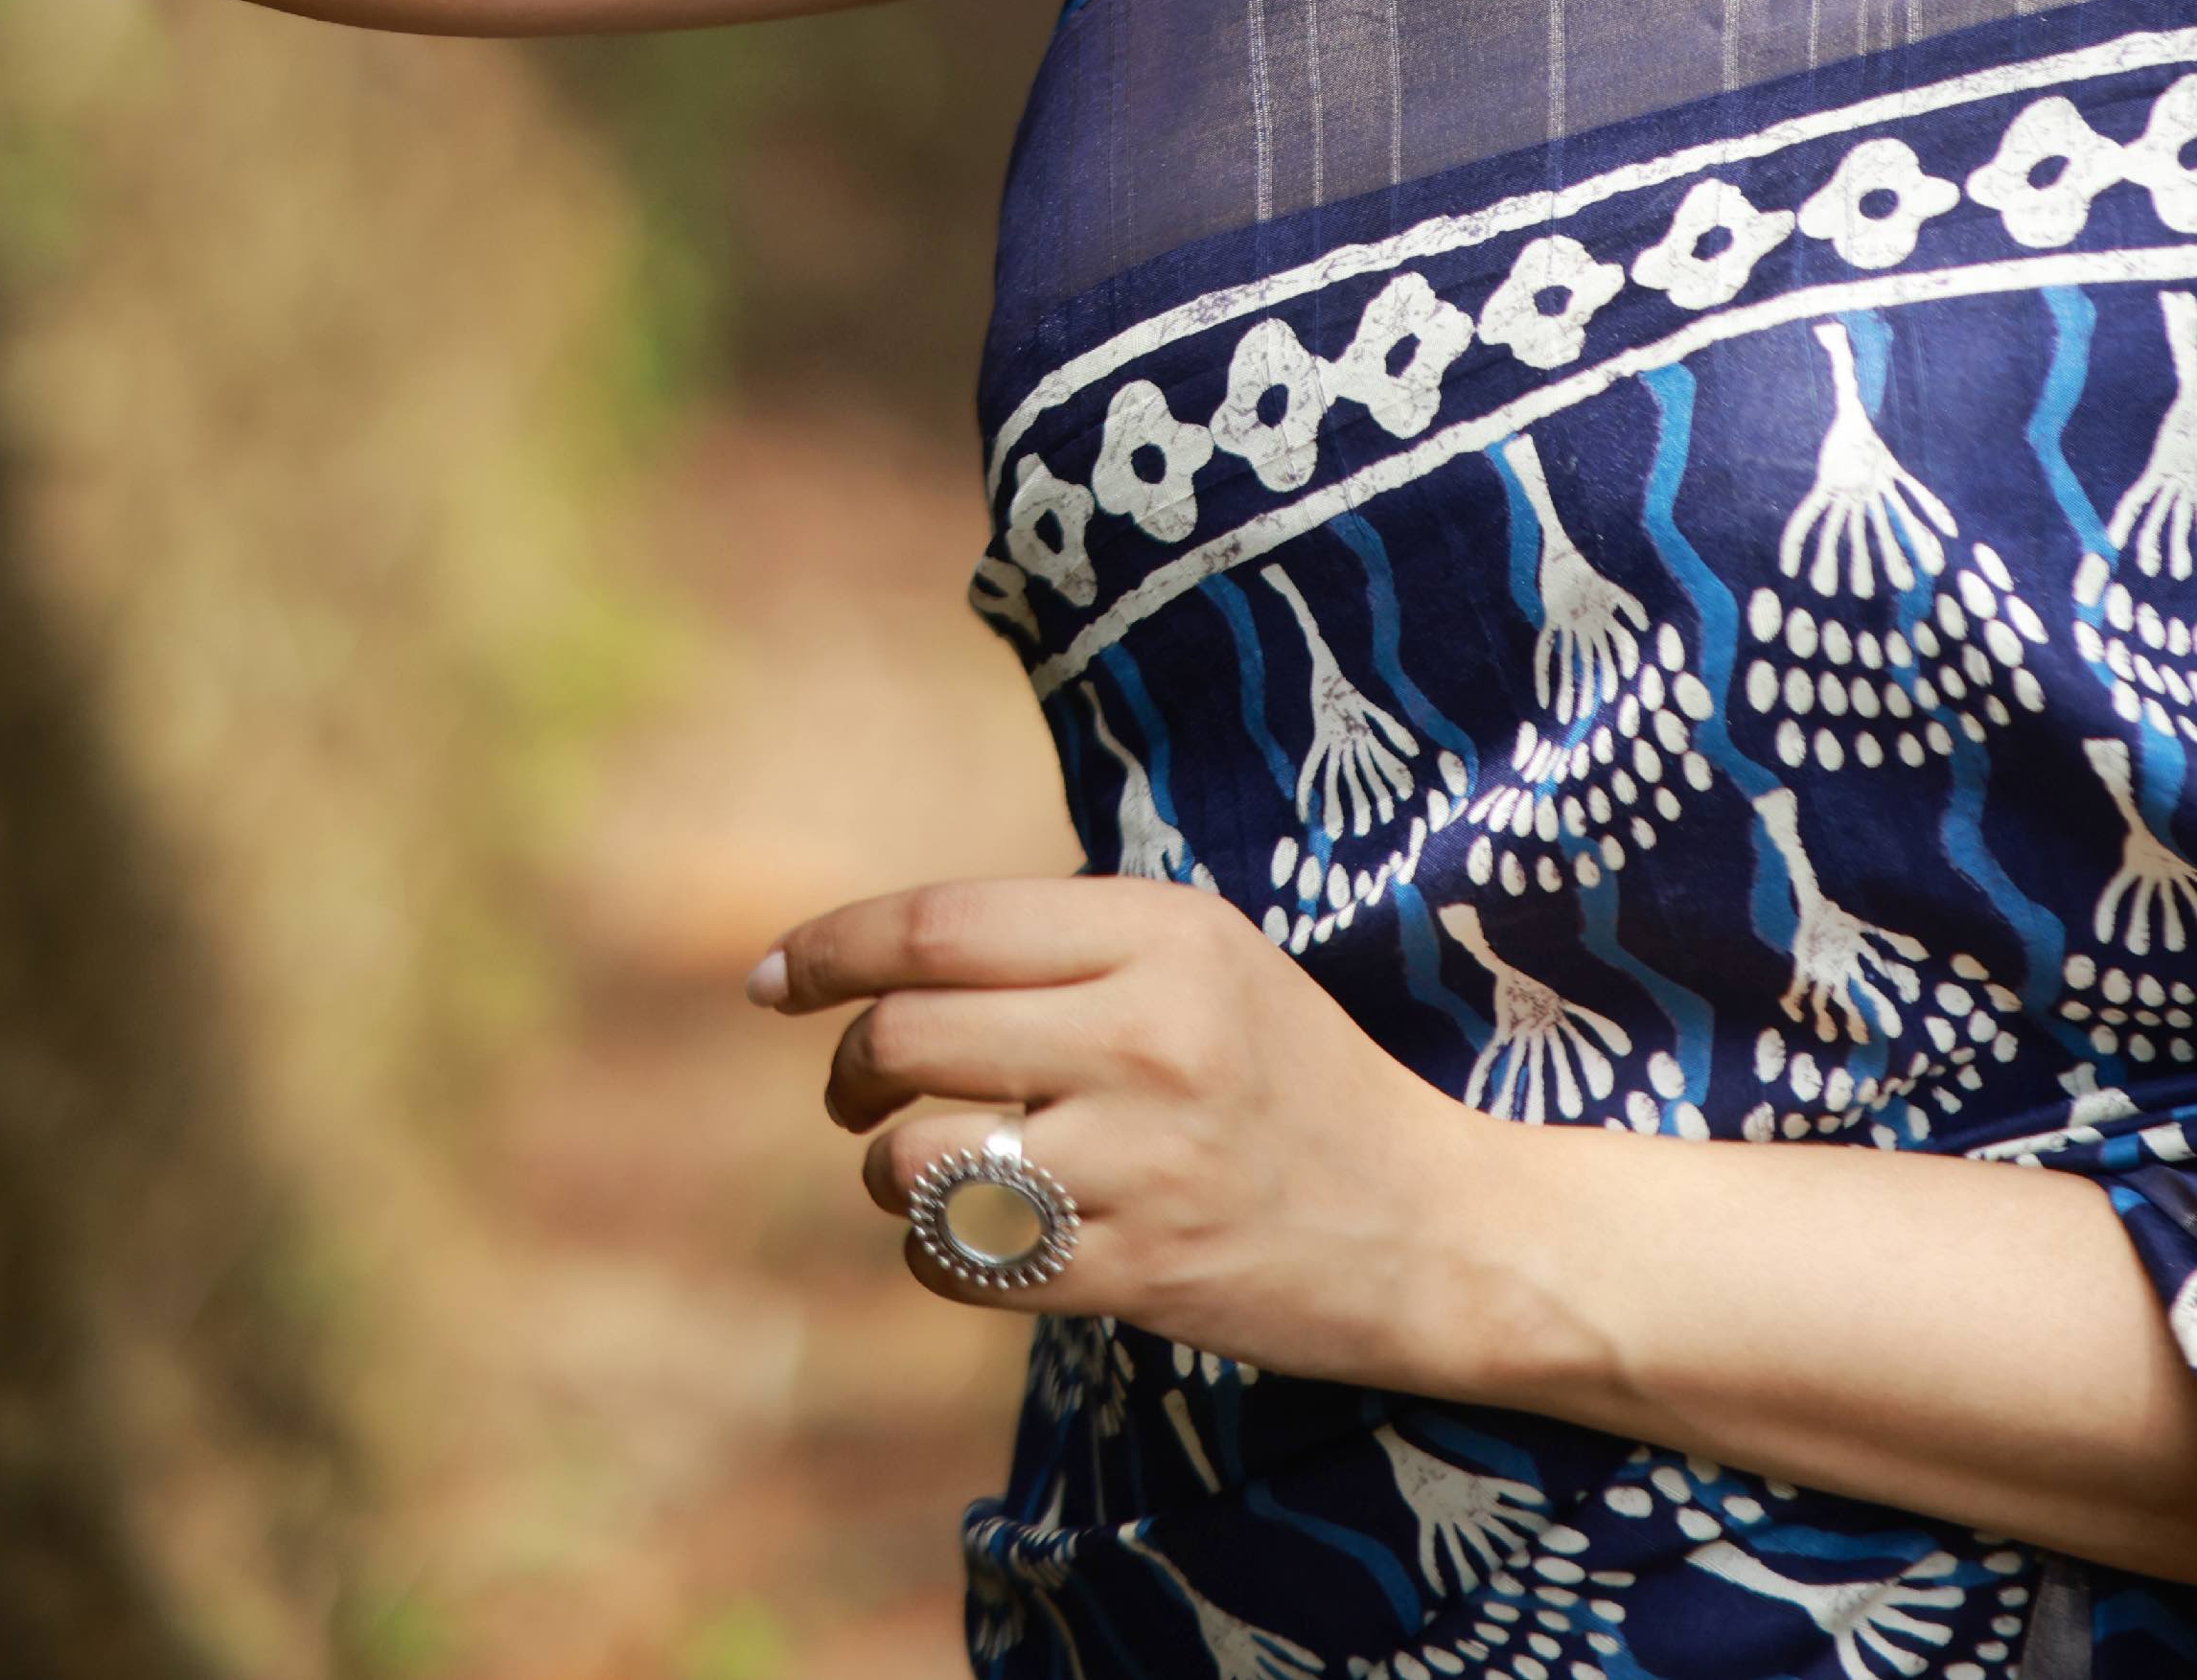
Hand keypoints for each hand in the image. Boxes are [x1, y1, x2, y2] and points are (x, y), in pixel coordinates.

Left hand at [749, 872, 1491, 1385]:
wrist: (1425, 1223)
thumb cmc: (1287, 1073)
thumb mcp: (1206, 957)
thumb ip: (1066, 943)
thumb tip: (880, 954)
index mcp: (1164, 932)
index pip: (943, 925)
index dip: (834, 946)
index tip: (771, 976)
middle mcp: (1146, 1034)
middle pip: (908, 1033)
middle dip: (847, 1063)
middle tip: (851, 1085)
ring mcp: (1139, 1160)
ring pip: (915, 1156)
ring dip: (887, 1165)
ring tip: (926, 1163)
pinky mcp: (1133, 1272)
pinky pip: (958, 1258)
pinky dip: (935, 1247)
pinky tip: (976, 1231)